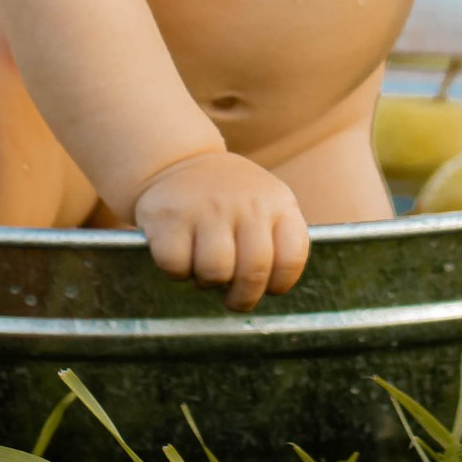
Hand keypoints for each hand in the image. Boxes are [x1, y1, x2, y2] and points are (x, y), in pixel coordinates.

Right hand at [132, 150, 309, 312]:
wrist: (178, 162)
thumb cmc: (228, 200)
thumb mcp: (265, 205)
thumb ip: (276, 242)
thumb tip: (267, 290)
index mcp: (278, 201)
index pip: (291, 258)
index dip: (280, 284)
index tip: (267, 287)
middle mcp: (245, 202)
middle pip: (253, 272)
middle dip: (243, 298)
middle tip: (234, 299)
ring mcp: (207, 208)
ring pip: (215, 273)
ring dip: (207, 282)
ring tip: (204, 268)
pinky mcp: (170, 217)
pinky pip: (177, 267)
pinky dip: (178, 272)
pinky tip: (181, 254)